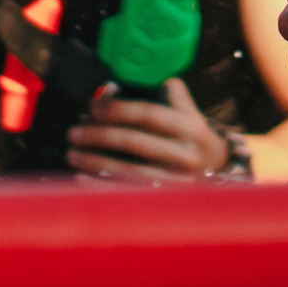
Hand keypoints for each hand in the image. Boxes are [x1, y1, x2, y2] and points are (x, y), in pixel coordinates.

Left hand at [64, 78, 231, 181]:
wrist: (215, 169)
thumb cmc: (189, 134)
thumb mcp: (187, 110)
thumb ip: (164, 95)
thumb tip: (114, 86)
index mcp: (190, 127)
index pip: (150, 115)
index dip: (119, 109)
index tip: (93, 107)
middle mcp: (186, 155)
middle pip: (136, 143)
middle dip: (100, 136)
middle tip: (74, 132)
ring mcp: (176, 181)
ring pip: (129, 172)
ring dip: (95, 162)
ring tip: (72, 154)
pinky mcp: (164, 200)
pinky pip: (127, 193)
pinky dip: (102, 186)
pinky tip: (81, 178)